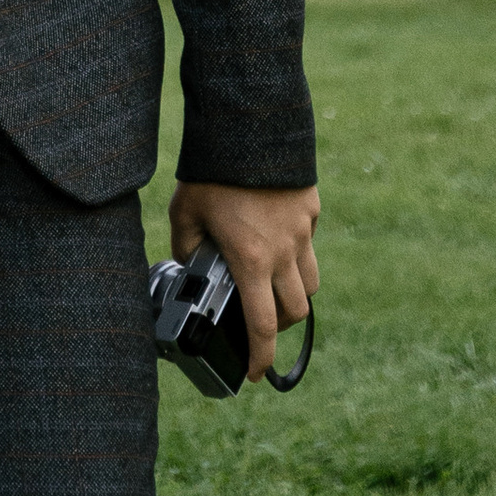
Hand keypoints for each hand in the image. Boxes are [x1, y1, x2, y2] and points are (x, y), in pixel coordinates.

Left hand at [168, 181, 319, 380]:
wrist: (250, 122)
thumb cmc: (212, 169)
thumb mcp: (185, 210)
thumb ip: (185, 244)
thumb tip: (187, 263)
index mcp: (251, 261)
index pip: (262, 327)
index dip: (260, 358)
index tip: (255, 372)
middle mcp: (283, 253)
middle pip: (294, 311)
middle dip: (278, 326)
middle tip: (260, 323)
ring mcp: (303, 230)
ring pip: (311, 281)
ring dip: (294, 292)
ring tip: (273, 286)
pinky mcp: (311, 208)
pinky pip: (310, 241)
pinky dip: (297, 250)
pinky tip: (276, 236)